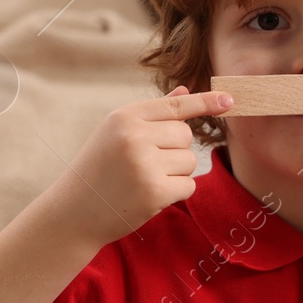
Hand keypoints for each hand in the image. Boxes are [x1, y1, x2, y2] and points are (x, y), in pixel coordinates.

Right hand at [49, 86, 230, 247]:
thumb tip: (185, 92)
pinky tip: (149, 195)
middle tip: (145, 164)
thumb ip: (153, 114)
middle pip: (187, 135)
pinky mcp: (154, 190)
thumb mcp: (117, 134)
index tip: (230, 100)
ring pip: (190, 161)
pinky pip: (188, 185)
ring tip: (144, 179)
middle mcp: (134, 135)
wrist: (73, 211)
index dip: (205, 102)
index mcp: (123, 116)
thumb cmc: (98, 169)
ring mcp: (144, 163)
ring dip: (176, 173)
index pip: (175, 106)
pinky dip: (176, 192)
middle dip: (175, 150)